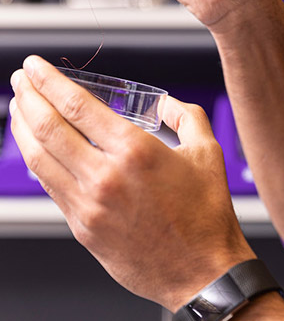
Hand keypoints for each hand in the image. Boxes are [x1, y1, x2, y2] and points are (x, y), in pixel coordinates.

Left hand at [9, 56, 253, 311]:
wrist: (202, 270)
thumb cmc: (207, 215)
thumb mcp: (209, 153)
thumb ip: (187, 117)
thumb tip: (167, 104)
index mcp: (137, 151)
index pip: (77, 106)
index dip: (49, 82)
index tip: (35, 68)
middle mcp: (107, 176)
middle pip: (49, 128)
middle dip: (28, 98)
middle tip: (21, 81)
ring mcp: (90, 205)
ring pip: (40, 158)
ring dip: (23, 128)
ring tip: (19, 109)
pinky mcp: (83, 227)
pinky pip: (50, 187)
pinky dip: (38, 162)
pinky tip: (37, 150)